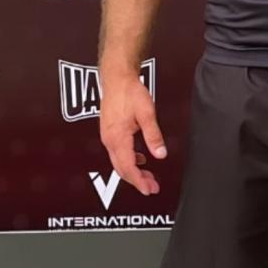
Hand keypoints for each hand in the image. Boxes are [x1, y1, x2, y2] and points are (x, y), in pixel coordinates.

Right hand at [99, 75, 166, 195]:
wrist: (116, 78)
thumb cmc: (129, 92)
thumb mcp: (146, 113)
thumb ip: (153, 135)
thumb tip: (160, 154)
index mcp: (118, 138)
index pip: (128, 167)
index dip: (138, 181)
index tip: (148, 189)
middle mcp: (109, 140)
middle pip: (122, 168)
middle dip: (137, 180)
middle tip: (151, 187)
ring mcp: (107, 136)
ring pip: (119, 162)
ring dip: (133, 171)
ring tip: (148, 176)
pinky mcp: (109, 132)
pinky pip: (117, 153)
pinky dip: (129, 160)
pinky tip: (140, 159)